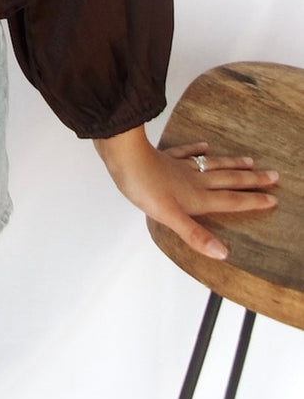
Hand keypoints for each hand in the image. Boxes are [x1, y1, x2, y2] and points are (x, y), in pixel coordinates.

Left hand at [94, 127, 278, 261]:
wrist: (124, 157)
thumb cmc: (144, 187)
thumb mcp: (170, 217)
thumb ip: (196, 234)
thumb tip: (222, 252)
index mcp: (198, 197)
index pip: (231, 200)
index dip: (252, 201)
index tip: (273, 198)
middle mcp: (194, 180)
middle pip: (229, 180)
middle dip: (252, 180)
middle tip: (274, 175)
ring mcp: (180, 167)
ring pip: (213, 165)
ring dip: (232, 164)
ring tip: (250, 161)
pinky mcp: (165, 157)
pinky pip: (186, 153)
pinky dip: (197, 150)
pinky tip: (204, 146)